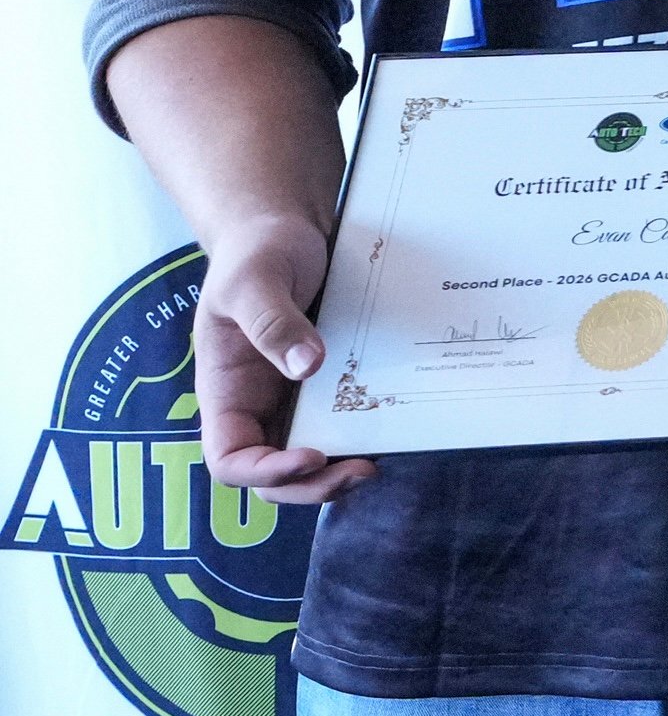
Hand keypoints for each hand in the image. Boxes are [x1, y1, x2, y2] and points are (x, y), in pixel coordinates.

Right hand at [190, 212, 372, 503]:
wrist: (285, 230)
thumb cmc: (257, 252)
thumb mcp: (254, 279)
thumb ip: (272, 321)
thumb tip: (306, 367)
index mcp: (224, 391)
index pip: (229, 458)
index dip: (264, 472)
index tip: (310, 456)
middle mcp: (256, 404)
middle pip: (273, 475)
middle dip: (312, 485)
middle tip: (361, 470)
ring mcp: (291, 398)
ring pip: (310, 458)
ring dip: (340, 470)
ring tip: (380, 461)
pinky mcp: (326, 385)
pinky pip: (342, 423)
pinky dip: (364, 435)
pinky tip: (394, 428)